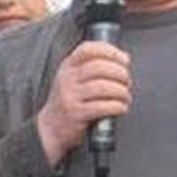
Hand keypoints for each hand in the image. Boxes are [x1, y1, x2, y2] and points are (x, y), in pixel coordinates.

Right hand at [35, 41, 130, 166]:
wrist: (50, 127)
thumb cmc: (68, 102)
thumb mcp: (73, 79)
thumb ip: (94, 66)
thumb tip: (123, 57)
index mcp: (67, 67)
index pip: (88, 49)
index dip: (110, 51)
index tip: (123, 60)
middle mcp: (67, 79)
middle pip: (100, 67)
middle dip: (120, 73)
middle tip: (126, 82)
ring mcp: (70, 96)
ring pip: (104, 87)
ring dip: (121, 92)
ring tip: (125, 96)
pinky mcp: (76, 113)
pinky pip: (103, 106)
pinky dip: (118, 107)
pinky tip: (120, 108)